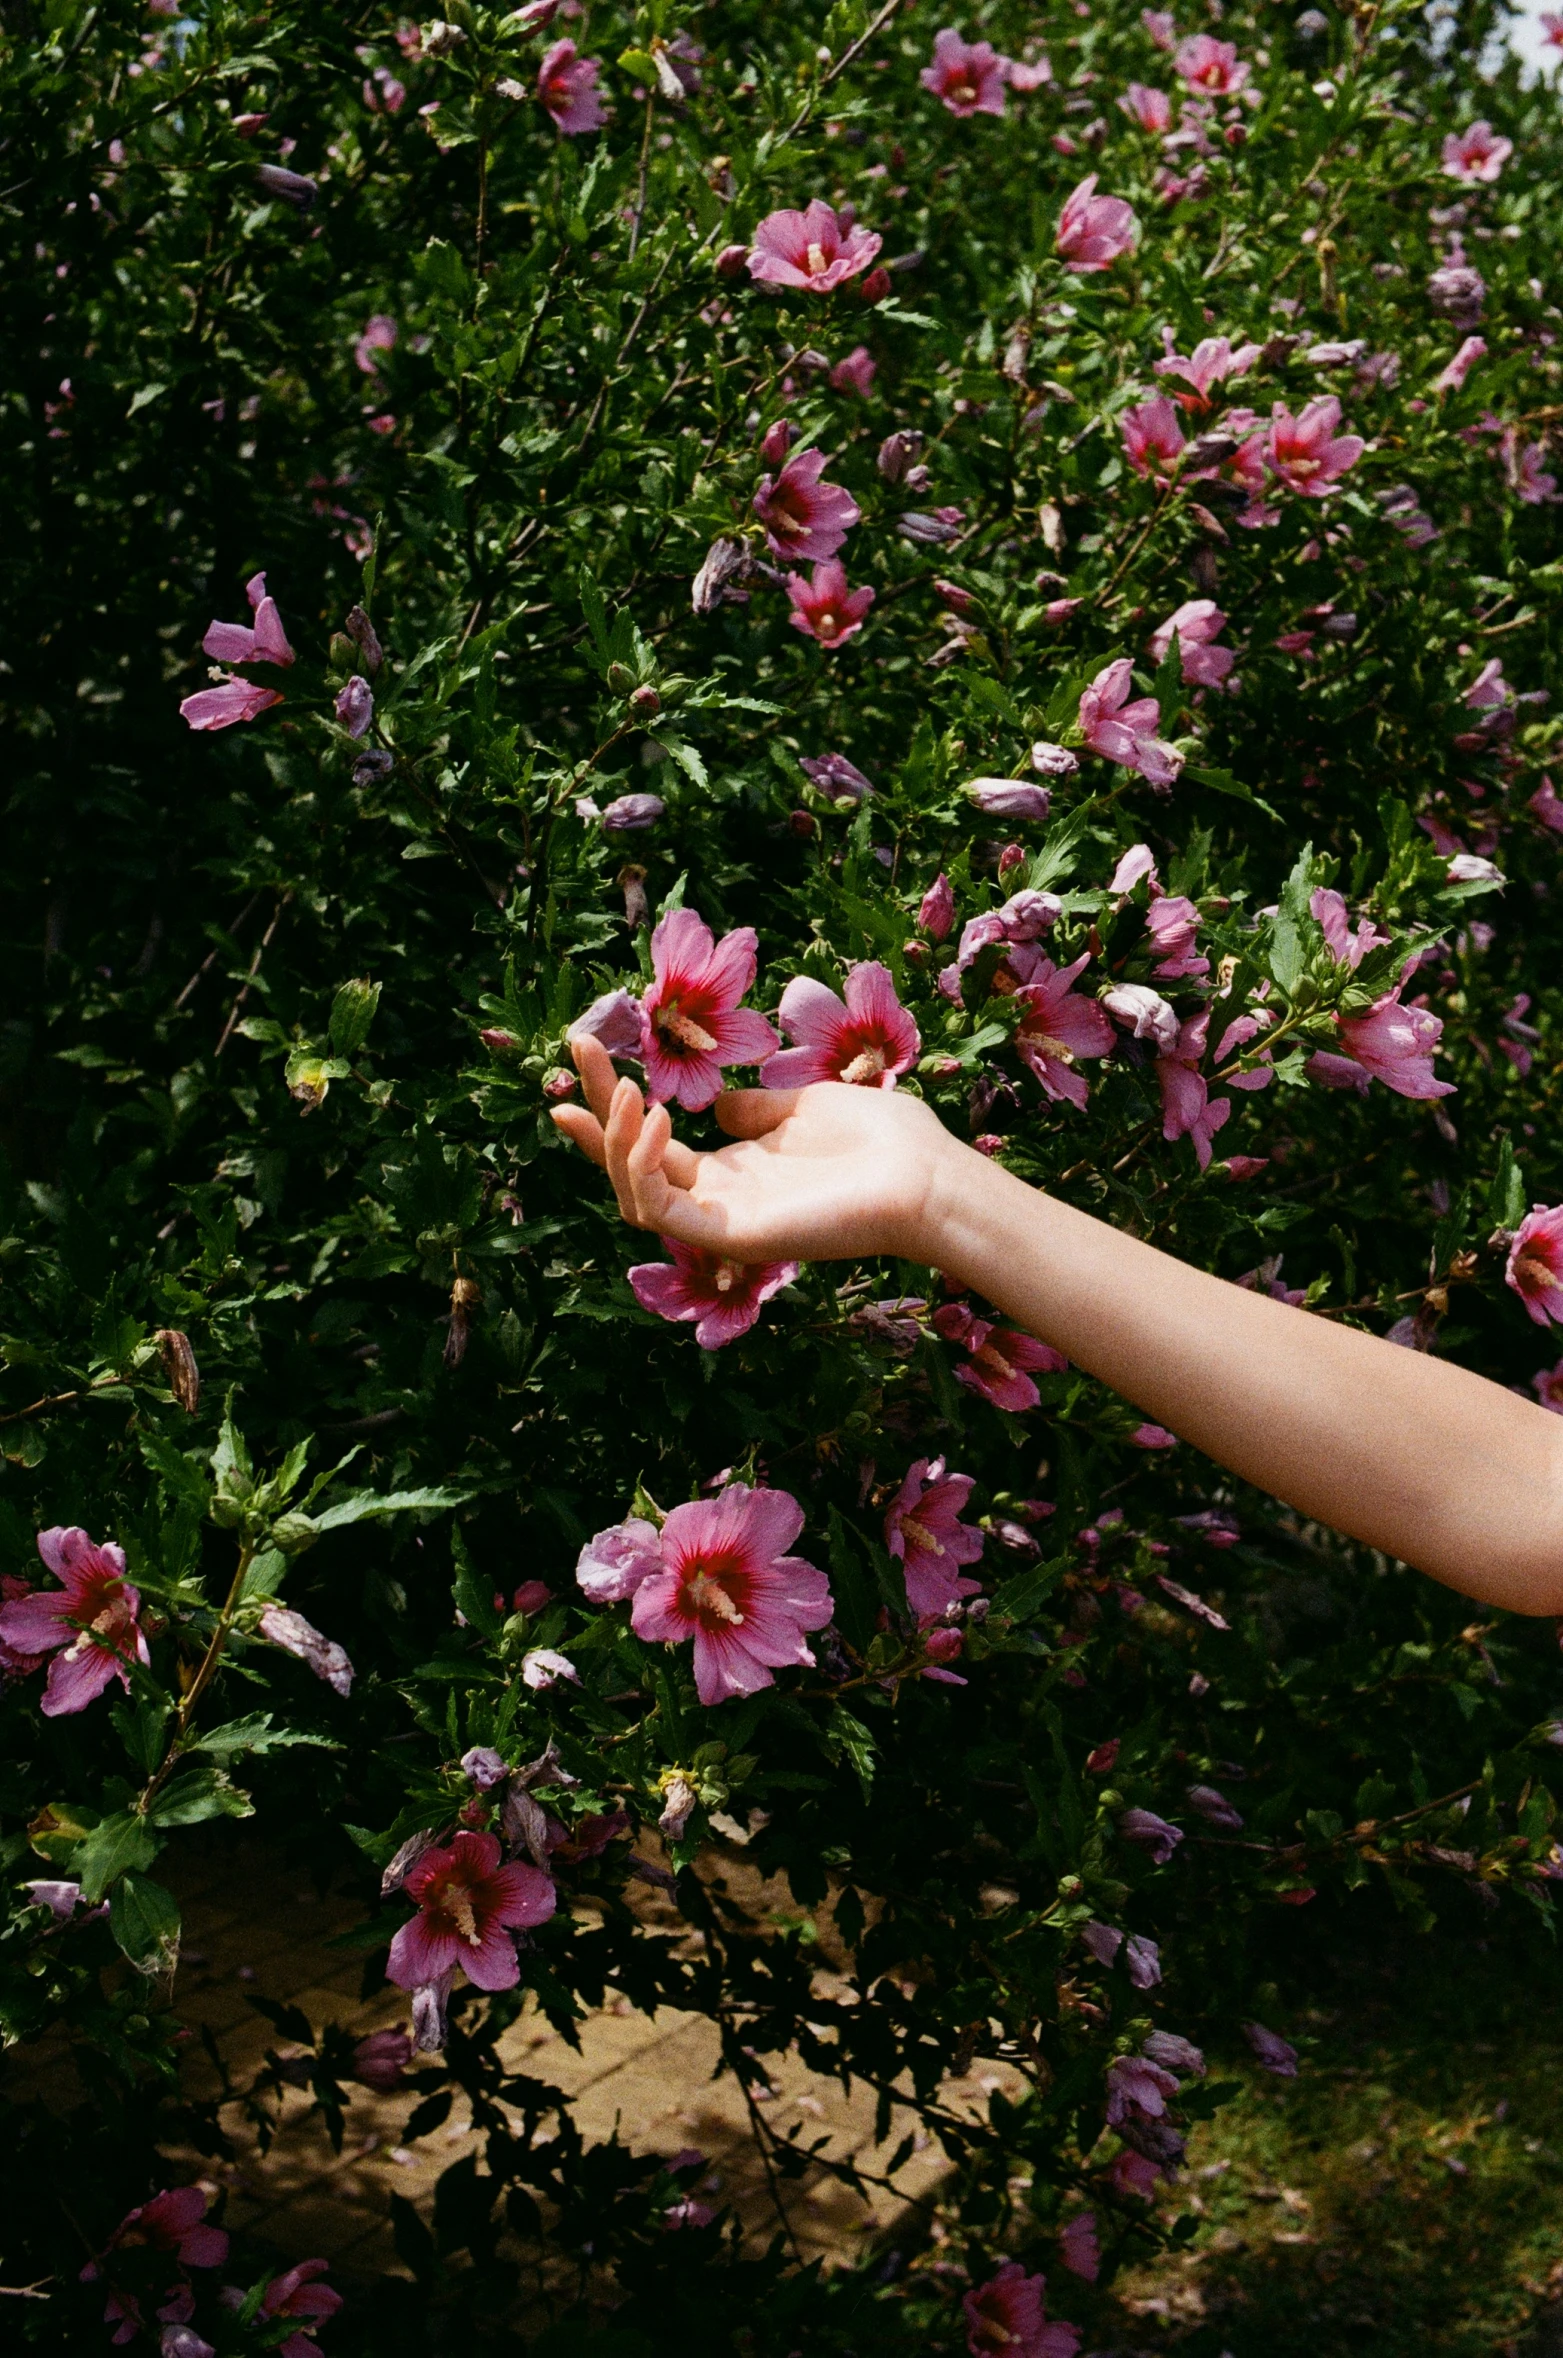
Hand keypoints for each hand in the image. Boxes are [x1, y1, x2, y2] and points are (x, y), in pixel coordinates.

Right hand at [551, 1035, 964, 1267]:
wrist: (926, 1178)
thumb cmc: (881, 1141)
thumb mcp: (804, 1107)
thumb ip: (755, 1110)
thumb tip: (718, 1104)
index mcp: (735, 1169)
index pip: (652, 1144)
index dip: (614, 1106)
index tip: (586, 1053)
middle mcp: (720, 1197)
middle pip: (630, 1162)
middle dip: (596, 1109)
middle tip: (579, 1048)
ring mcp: (723, 1220)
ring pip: (633, 1192)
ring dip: (613, 1138)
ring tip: (626, 1087)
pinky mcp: (732, 1236)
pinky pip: (661, 1211)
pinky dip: (643, 1166)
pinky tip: (655, 1118)